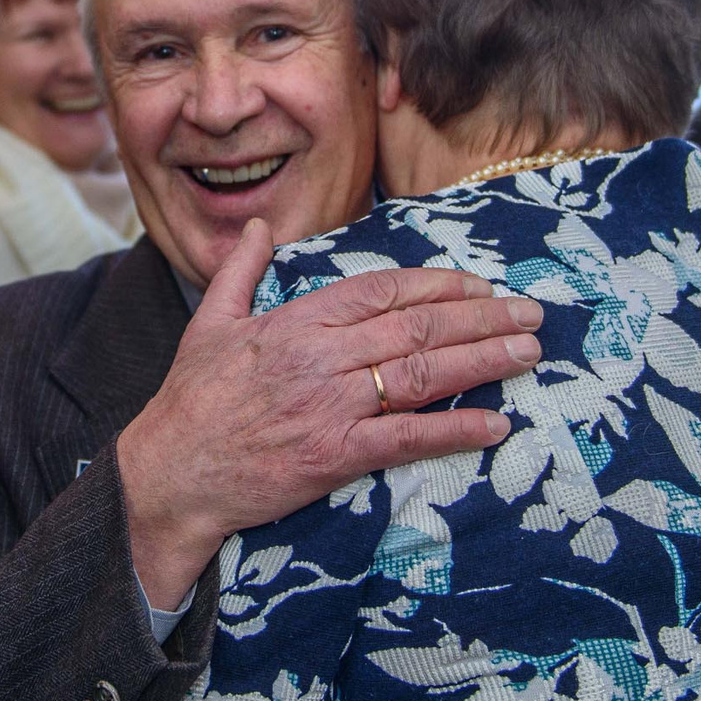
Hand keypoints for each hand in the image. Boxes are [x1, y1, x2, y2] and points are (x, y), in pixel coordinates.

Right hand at [117, 219, 536, 608]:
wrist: (170, 474)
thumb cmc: (190, 402)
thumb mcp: (209, 322)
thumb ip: (241, 270)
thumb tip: (261, 226)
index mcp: (296, 322)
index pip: (382, 291)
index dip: (437, 285)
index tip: (478, 285)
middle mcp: (321, 358)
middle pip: (416, 328)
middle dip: (481, 317)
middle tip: (530, 313)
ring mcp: (331, 407)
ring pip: (422, 375)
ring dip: (483, 362)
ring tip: (528, 352)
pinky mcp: (335, 456)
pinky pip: (407, 439)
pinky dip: (455, 430)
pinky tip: (494, 425)